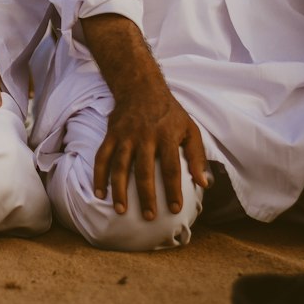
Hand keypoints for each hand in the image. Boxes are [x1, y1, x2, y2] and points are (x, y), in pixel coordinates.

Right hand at [79, 12, 209, 220]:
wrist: (140, 86)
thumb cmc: (170, 112)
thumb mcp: (190, 128)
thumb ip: (197, 156)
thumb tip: (204, 183)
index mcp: (167, 135)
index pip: (171, 167)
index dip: (173, 190)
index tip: (175, 209)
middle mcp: (145, 136)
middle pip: (144, 170)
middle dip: (146, 196)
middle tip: (149, 217)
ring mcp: (125, 135)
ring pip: (120, 166)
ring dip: (119, 189)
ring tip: (121, 210)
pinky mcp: (111, 134)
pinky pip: (102, 157)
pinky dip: (98, 175)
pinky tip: (99, 193)